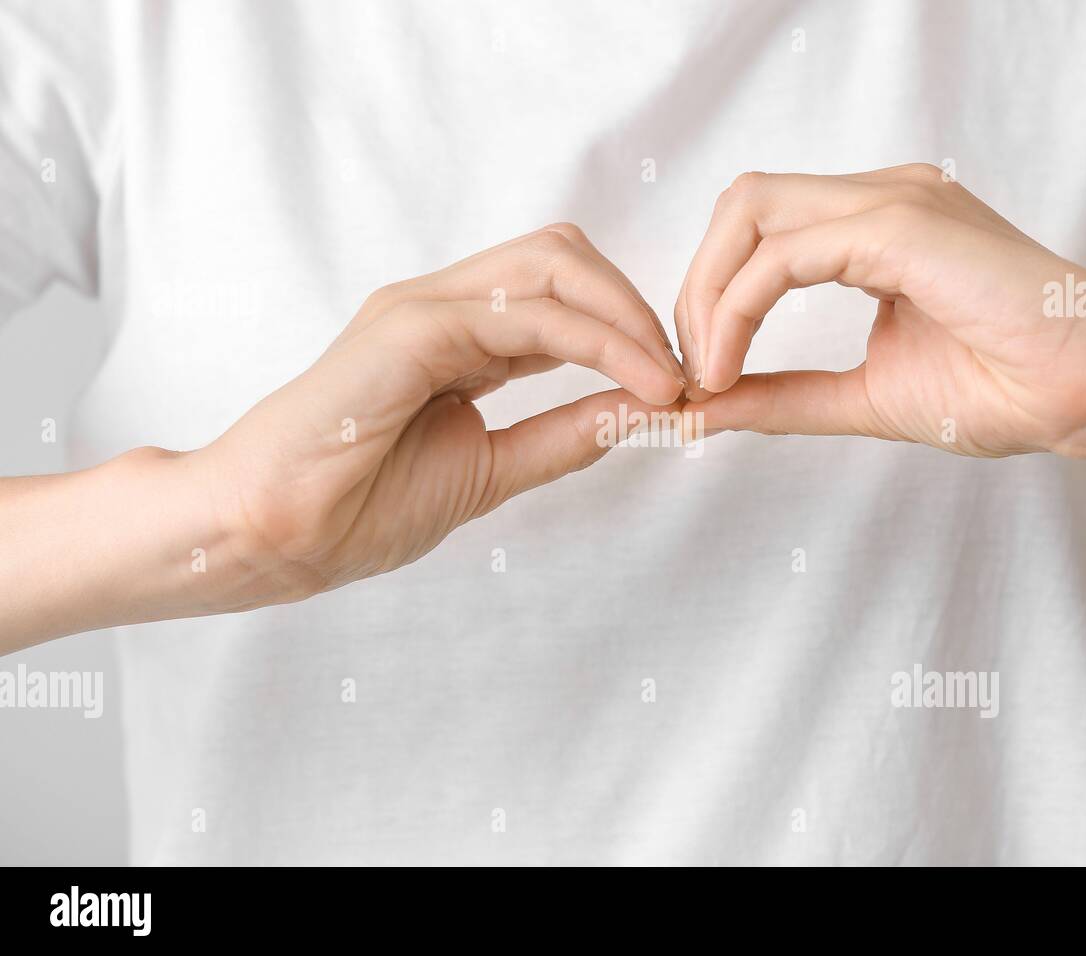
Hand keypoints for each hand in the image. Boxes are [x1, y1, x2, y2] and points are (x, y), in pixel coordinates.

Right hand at [198, 223, 684, 605]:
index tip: (680, 387)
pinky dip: (597, 340)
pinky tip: (637, 382)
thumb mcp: (490, 469)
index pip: (562, 295)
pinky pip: (525, 311)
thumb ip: (562, 434)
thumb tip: (640, 411)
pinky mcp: (410, 326)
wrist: (268, 536)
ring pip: (554, 264)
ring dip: (629, 317)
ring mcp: (424, 307)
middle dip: (638, 307)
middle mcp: (444, 306)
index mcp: (458, 337)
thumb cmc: (356, 506)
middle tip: (684, 373)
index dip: (630, 331)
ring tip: (672, 380)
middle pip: (565, 256)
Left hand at [673, 165, 1085, 457]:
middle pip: (742, 205)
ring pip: (751, 210)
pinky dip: (739, 308)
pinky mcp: (903, 226)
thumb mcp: (864, 396)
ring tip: (709, 373)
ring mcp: (895, 201)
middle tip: (696, 371)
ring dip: (709, 295)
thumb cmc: (1009, 388)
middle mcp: (881, 198)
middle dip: (696, 288)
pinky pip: (785, 251)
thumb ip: (784, 394)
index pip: (760, 228)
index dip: (711, 296)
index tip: (704, 375)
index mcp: (878, 226)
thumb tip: (707, 408)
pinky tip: (733, 365)